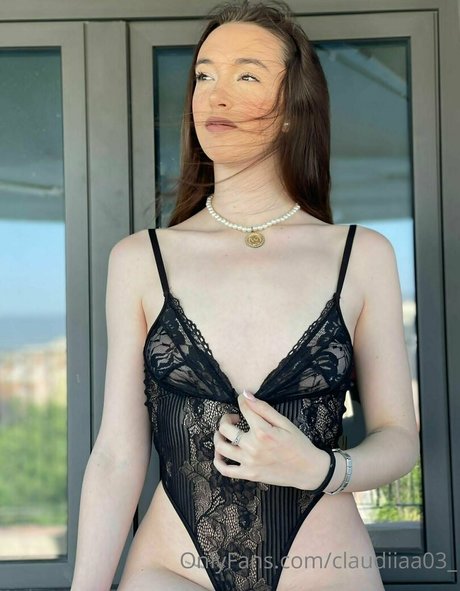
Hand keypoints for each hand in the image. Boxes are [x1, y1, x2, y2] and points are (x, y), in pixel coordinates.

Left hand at [213, 390, 330, 489]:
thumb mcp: (284, 422)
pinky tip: (220, 453)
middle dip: (226, 418)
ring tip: (224, 433)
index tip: (242, 399)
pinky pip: (225, 470)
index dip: (241, 400)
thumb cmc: (298, 443)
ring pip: (221, 447)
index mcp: (262, 431)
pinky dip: (218, 461)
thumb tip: (245, 394)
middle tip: (234, 418)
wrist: (308, 469)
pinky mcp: (248, 475)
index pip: (243, 409)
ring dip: (218, 436)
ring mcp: (249, 462)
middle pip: (225, 428)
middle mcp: (252, 447)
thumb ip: (263, 408)